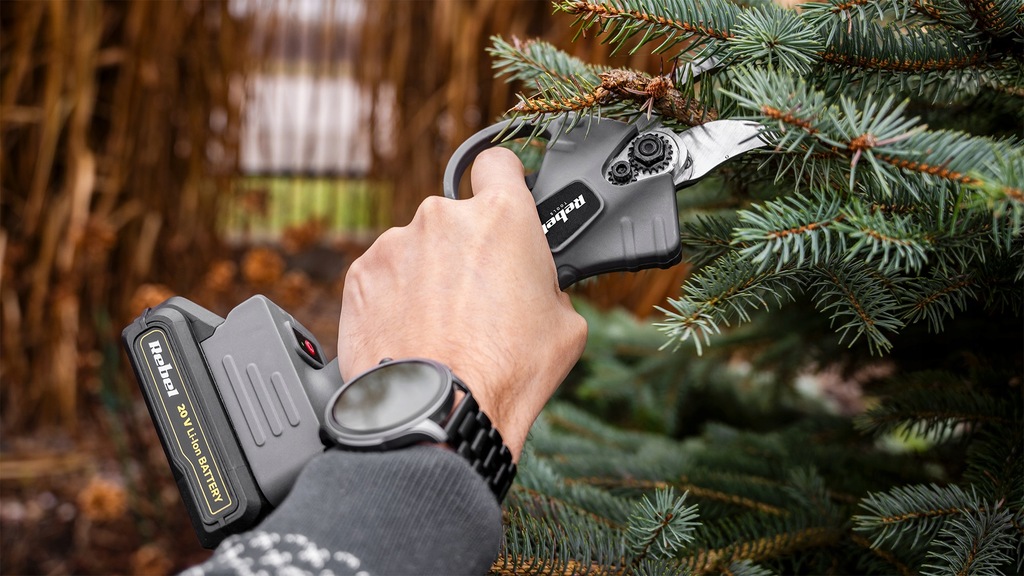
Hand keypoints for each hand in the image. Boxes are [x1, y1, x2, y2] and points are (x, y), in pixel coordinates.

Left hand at [337, 147, 587, 459]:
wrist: (438, 412)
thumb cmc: (506, 372)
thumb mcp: (565, 324)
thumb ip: (547, 281)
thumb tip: (536, 282)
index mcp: (502, 218)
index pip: (499, 163)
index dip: (503, 180)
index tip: (502, 195)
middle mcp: (443, 219)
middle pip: (457, 219)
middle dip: (467, 249)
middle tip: (479, 297)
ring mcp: (396, 244)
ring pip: (418, 249)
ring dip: (428, 275)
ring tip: (441, 326)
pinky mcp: (361, 275)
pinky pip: (385, 276)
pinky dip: (395, 297)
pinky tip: (412, 333)